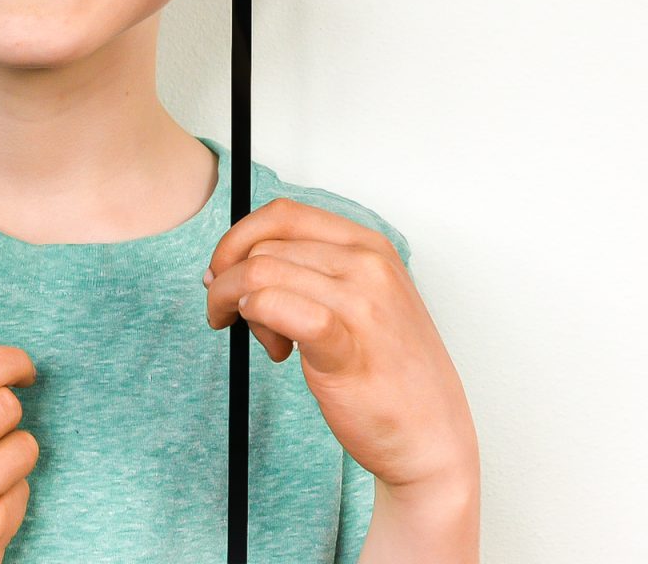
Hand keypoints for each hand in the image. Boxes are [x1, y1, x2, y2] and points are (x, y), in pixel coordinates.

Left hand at [204, 197, 478, 492]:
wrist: (433, 440)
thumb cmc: (389, 371)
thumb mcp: (361, 298)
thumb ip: (314, 269)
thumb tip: (238, 258)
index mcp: (369, 244)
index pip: (283, 214)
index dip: (237, 239)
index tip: (221, 269)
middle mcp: (366, 264)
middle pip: (264, 245)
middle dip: (230, 278)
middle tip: (231, 312)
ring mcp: (361, 302)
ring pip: (259, 273)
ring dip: (238, 304)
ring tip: (267, 341)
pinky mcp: (346, 346)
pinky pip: (275, 307)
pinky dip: (254, 317)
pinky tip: (272, 347)